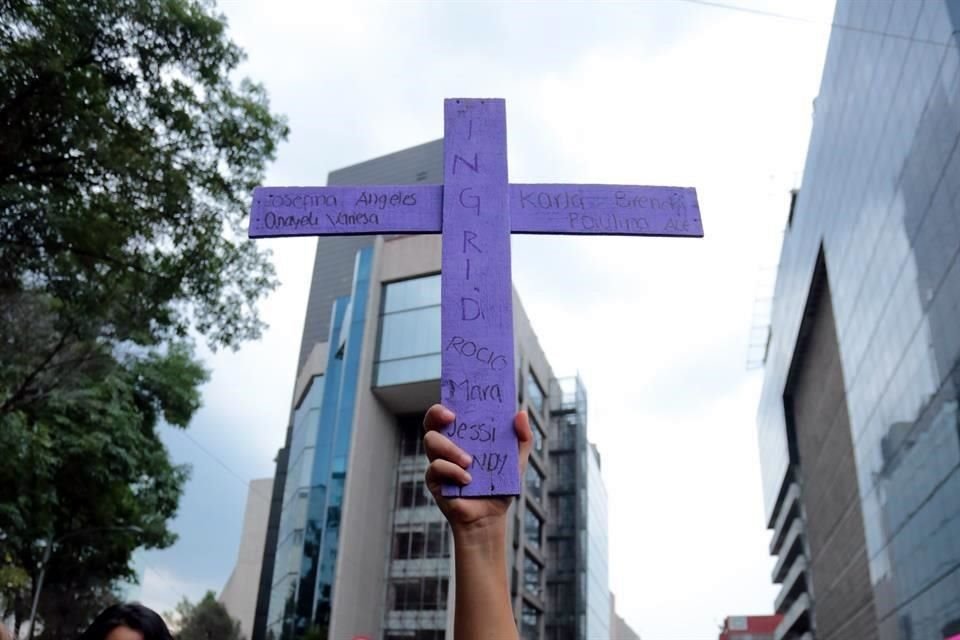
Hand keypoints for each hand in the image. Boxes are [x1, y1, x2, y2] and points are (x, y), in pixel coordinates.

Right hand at [422, 404, 531, 534]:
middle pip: (431, 422)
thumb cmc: (500, 486)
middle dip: (436, 414)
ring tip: (469, 462)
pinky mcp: (434, 480)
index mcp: (463, 436)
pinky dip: (452, 471)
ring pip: (431, 442)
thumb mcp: (516, 460)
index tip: (455, 405)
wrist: (490, 517)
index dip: (446, 404)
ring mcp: (438, 462)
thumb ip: (522, 438)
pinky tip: (467, 480)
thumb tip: (522, 413)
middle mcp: (447, 445)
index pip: (448, 414)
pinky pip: (436, 467)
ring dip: (450, 448)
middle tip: (452, 418)